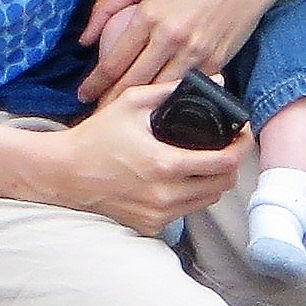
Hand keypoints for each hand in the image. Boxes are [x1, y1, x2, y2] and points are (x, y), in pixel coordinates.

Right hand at [50, 81, 244, 232]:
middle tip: (227, 146)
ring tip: (206, 161)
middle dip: (231, 164)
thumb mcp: (131, 103)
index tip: (242, 134)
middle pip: (222, 186)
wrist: (62, 174)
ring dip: (213, 182)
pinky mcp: (148, 226)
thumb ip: (172, 90)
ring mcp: (157, 215)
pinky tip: (180, 179)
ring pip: (206, 201)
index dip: (241, 147)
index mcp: (165, 165)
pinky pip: (183, 212)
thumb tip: (214, 79)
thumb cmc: (95, 137)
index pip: (224, 163)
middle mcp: (164, 196)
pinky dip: (189, 196)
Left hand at [81, 0, 288, 101]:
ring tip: (122, 119)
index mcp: (149, 16)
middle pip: (134, 83)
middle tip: (97, 115)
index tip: (82, 95)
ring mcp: (196, 52)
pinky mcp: (216, 62)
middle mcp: (171, 37)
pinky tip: (158, 109)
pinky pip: (188, 88)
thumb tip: (83, 40)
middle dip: (110, 103)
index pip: (114, 62)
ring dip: (139, 108)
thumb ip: (107, 6)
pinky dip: (171, 100)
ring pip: (160, 91)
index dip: (95, 84)